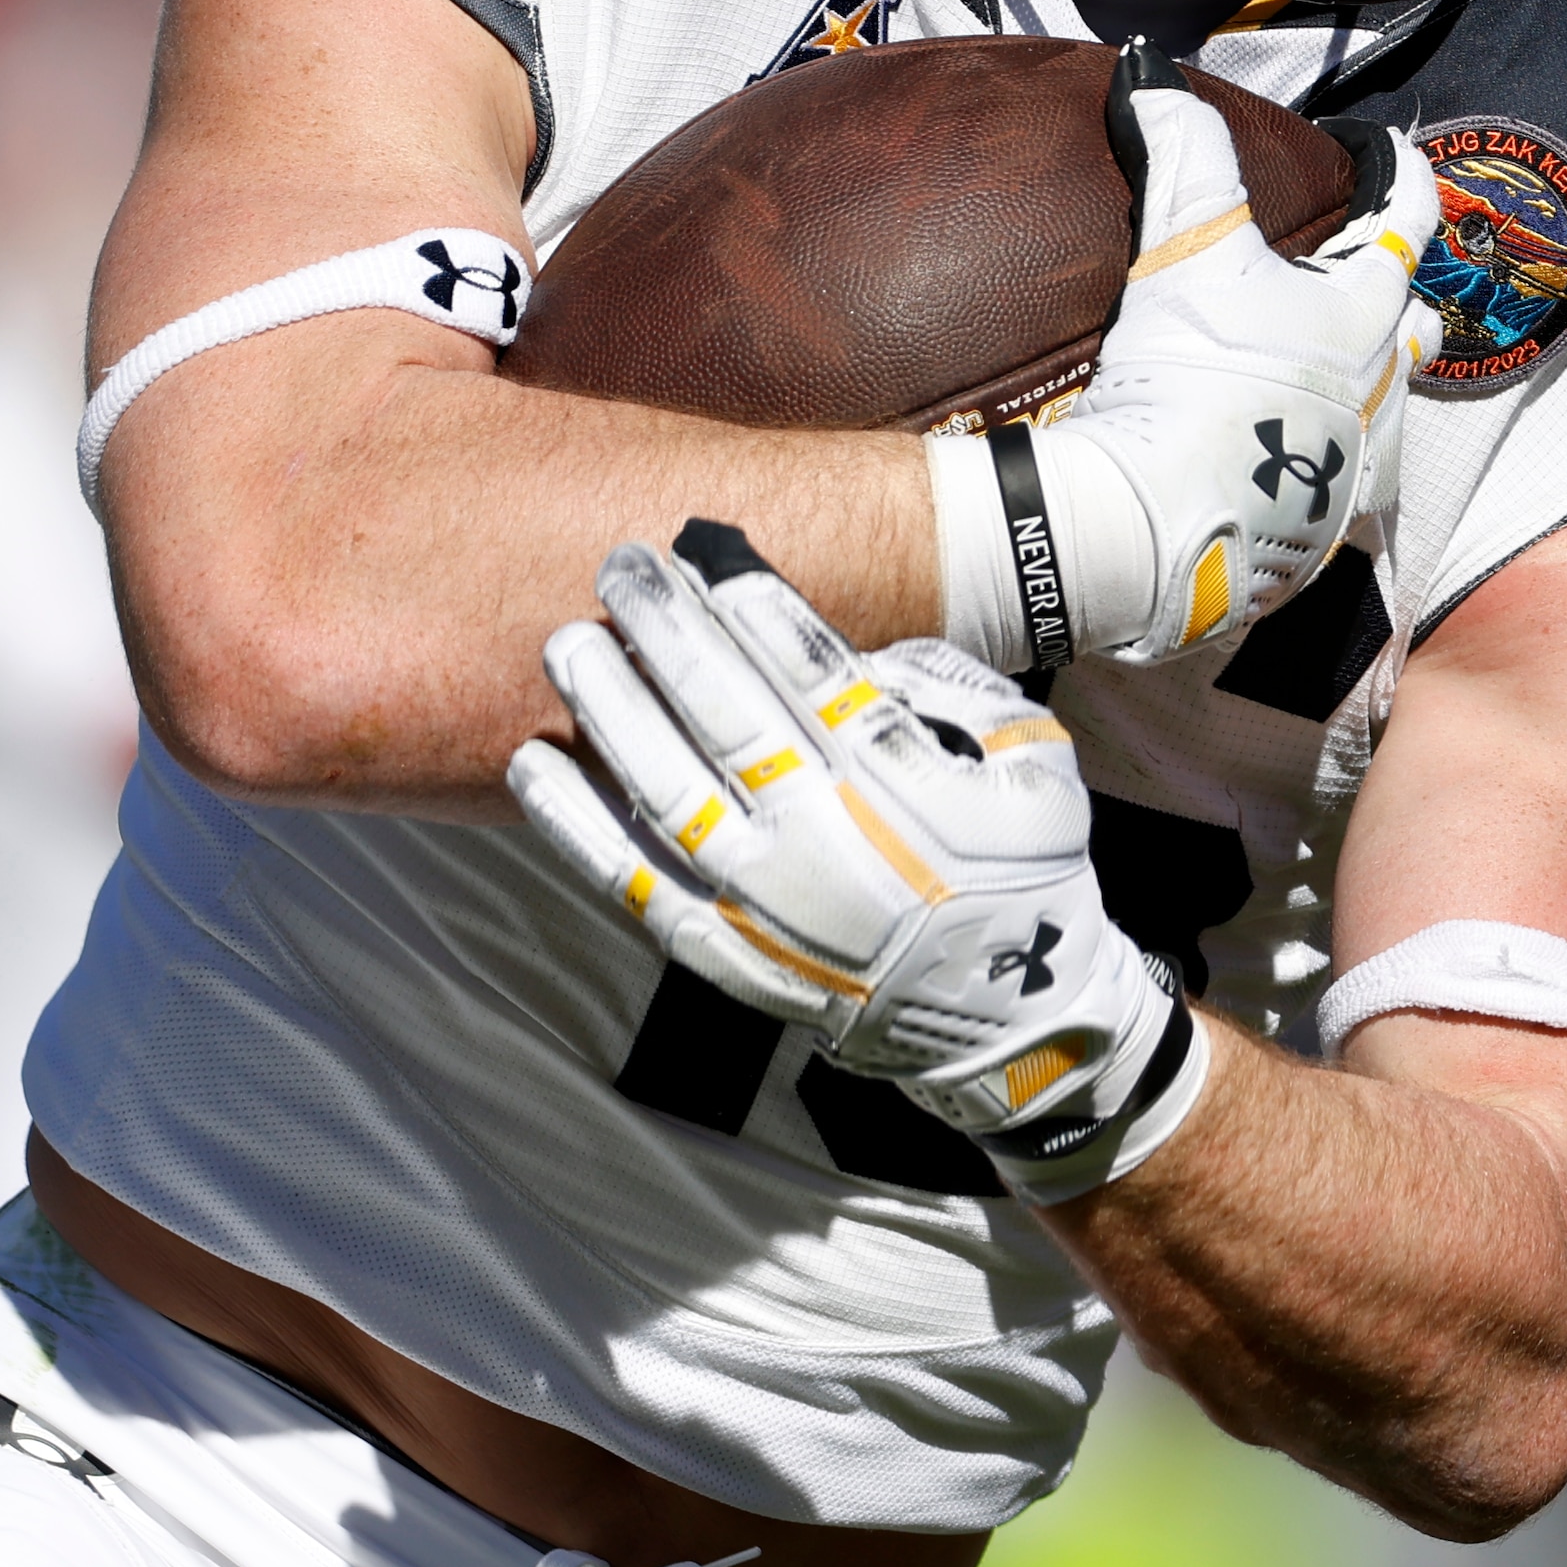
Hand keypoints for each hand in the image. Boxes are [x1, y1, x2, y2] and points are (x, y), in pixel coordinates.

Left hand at [509, 526, 1209, 1199]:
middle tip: (620, 566)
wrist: (1014, 1020)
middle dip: (667, 631)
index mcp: (906, 787)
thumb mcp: (1033, 759)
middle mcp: (828, 842)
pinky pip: (635, 885)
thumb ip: (954, 689)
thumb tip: (863, 649)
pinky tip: (533, 764)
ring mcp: (769, 906)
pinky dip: (576, 826)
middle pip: (726, 715)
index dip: (751, 603)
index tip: (704, 546)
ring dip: (609, 710)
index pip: (813, 672)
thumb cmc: (1028, 870)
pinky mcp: (731, 957)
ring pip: (665, 791)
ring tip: (567, 644)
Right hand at [933, 53, 1440, 673]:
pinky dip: (1321, 464)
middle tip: (1344, 274)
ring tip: (1312, 374)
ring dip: (1365, 383)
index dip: (1394, 165)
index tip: (1370, 144)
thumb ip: (1180, 152)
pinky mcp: (1327, 536)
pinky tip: (1281, 463)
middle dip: (1393, 294)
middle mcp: (1384, 388)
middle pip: (1418, 324)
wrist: (1153, 527)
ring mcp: (1361, 468)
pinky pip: (1345, 492)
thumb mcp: (1181, 251)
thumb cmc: (1183, 377)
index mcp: (1363, 310)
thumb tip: (1153, 71)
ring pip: (1392, 412)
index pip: (1410, 211)